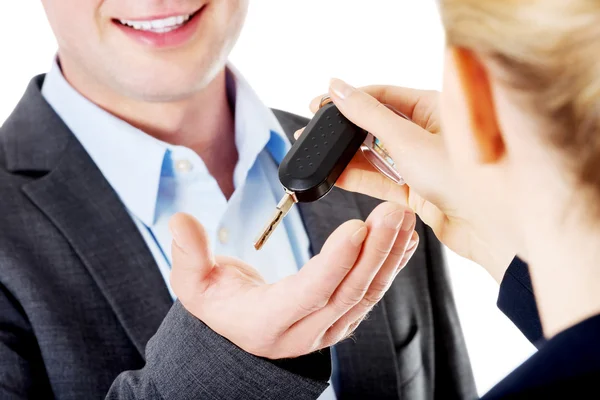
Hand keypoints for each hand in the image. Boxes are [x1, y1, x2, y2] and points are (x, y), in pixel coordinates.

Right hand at [168, 202, 417, 358]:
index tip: (356, 227)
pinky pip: (370, 293)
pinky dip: (390, 266)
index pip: (309, 293)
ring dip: (389, 256)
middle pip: (347, 293)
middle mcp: (304, 331)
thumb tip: (180, 220)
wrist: (238, 333)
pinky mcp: (340, 319)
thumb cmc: (217, 306)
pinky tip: (404, 241)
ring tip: (404, 219)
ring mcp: (327, 328)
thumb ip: (189, 254)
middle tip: (393, 212)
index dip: (334, 263)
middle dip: (375, 252)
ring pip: (366, 294)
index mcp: (267, 323)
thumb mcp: (193, 284)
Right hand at [298, 79, 513, 282]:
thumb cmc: (466, 176)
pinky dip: (359, 177)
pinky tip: (335, 174)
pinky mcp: (417, 192)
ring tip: (316, 153)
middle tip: (314, 129)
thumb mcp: (408, 139)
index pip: (382, 95)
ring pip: (376, 154)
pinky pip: (381, 180)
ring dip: (348, 155)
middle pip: (377, 124)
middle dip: (345, 128)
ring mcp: (421, 164)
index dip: (350, 98)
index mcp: (434, 108)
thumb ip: (368, 115)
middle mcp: (428, 134)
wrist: (494, 229)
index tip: (321, 102)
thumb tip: (338, 89)